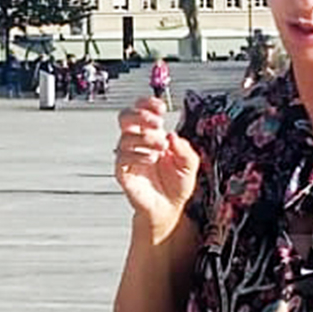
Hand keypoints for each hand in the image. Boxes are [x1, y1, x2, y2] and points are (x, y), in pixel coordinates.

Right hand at [113, 96, 199, 236]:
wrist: (170, 207)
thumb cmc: (177, 184)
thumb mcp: (190, 164)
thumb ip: (184, 148)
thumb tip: (171, 135)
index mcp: (152, 135)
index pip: (142, 111)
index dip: (148, 104)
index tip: (160, 107)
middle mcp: (138, 142)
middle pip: (125, 117)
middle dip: (140, 115)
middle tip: (157, 123)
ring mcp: (129, 156)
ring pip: (125, 137)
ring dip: (145, 139)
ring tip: (161, 149)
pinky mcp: (123, 172)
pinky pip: (122, 158)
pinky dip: (136, 155)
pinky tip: (151, 160)